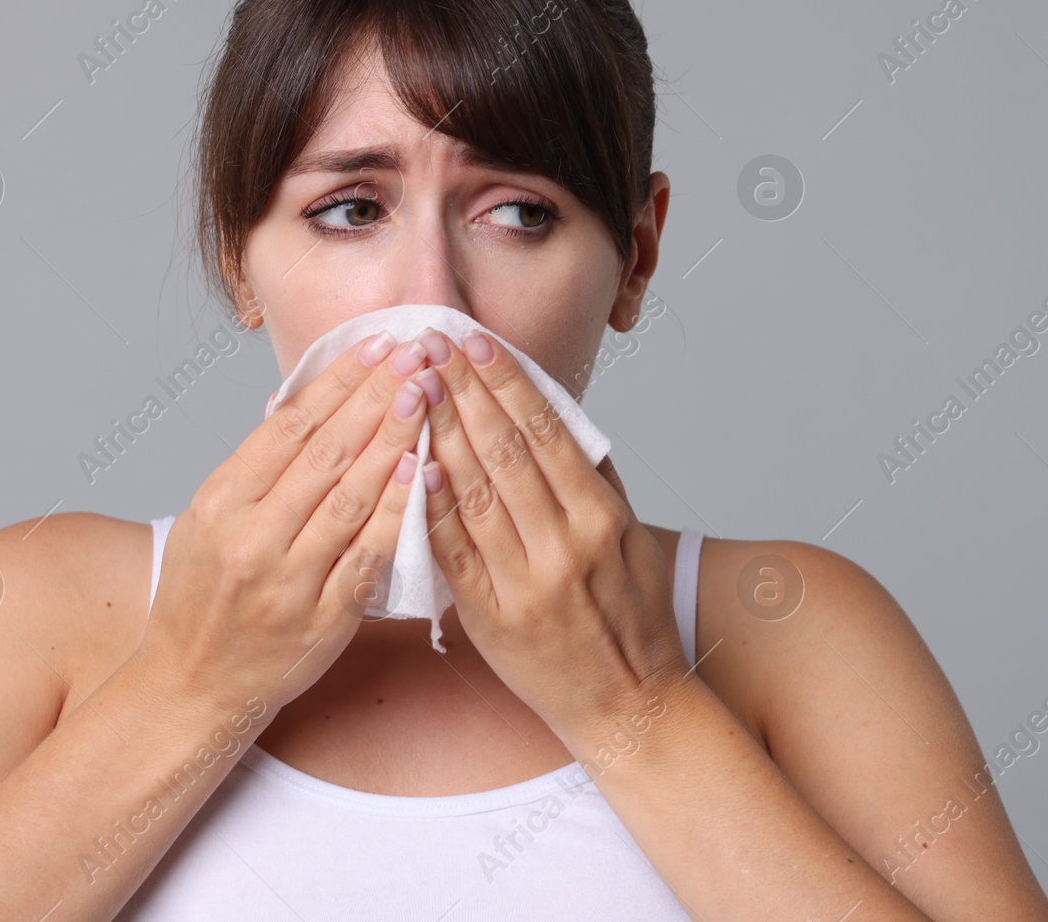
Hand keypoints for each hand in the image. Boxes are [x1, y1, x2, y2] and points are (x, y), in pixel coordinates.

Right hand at [135, 330, 437, 717]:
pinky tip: (421, 474)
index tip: (379, 343)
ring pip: (350, 497)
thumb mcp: (208, 520)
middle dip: (377, 396)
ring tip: (427, 397)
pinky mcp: (323, 618)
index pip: (290, 425)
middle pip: (326, 452)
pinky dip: (397, 513)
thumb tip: (305, 400)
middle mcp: (251, 535)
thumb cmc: (204, 595)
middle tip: (418, 355)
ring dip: (393, 441)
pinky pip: (368, 555)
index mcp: (221, 501)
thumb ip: (256, 467)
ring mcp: (289, 579)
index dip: (339, 380)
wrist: (191, 685)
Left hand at [411, 326, 691, 751]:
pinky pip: (453, 552)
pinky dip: (431, 506)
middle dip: (465, 391)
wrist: (628, 706)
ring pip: (476, 493)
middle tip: (432, 344)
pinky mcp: (491, 617)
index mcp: (602, 517)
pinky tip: (411, 465)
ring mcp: (526, 582)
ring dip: (441, 433)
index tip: (478, 342)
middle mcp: (566, 543)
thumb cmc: (632, 621)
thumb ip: (599, 482)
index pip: (547, 433)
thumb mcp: (635, 541)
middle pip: (506, 452)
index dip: (509, 382)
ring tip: (414, 386)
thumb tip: (563, 421)